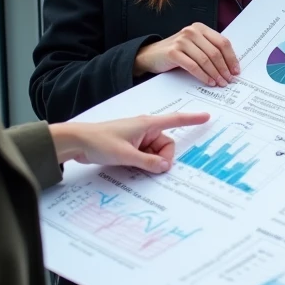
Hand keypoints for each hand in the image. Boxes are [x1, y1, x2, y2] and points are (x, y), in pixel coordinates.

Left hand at [52, 112, 209, 172]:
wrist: (77, 142)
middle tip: (150, 167)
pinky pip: (145, 156)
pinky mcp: (130, 146)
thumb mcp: (126, 155)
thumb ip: (148, 162)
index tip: (207, 117)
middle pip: (166, 145)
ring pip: (155, 153)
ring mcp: (137, 138)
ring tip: (134, 165)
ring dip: (151, 162)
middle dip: (162, 158)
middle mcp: (145, 130)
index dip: (192, 119)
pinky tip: (133, 167)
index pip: (175, 120)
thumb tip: (166, 166)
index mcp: (147, 124)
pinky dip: (144, 163)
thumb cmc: (100, 141)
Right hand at [135, 23, 240, 86]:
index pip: (222, 42)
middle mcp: (192, 31)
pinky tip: (208, 82)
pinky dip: (203, 76)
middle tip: (229, 80)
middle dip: (224, 68)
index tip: (236, 71)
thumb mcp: (195, 45)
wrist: (151, 55)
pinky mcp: (173, 52)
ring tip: (220, 83)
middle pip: (215, 52)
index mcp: (200, 28)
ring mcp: (182, 41)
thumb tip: (230, 66)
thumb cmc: (177, 52)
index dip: (231, 58)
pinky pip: (193, 66)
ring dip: (215, 74)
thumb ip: (210, 49)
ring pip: (205, 60)